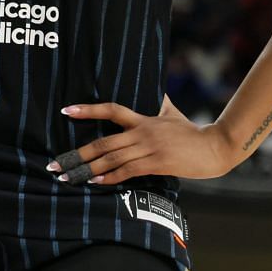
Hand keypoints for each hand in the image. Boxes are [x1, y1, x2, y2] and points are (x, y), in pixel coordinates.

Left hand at [49, 96, 237, 186]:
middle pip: (103, 141)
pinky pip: (128, 171)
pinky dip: (110, 177)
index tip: (66, 111)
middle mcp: (142, 132)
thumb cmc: (191, 131)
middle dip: (77, 154)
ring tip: (69, 177)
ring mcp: (149, 148)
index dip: (88, 110)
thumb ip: (157, 103)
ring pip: (112, 158)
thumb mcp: (171, 112)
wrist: (214, 147)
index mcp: (143, 119)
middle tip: (56, 165)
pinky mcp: (157, 163)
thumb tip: (152, 88)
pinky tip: (96, 181)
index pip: (111, 109)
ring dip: (88, 169)